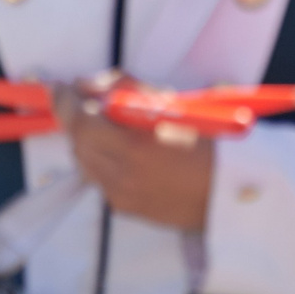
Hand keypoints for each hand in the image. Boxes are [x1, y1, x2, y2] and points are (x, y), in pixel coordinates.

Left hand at [54, 74, 214, 231]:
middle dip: (80, 120)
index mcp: (135, 147)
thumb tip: (88, 85)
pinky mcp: (126, 209)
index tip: (60, 86)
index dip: (65, 102)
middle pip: (78, 143)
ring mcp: (121, 196)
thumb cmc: (215, 141)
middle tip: (93, 102)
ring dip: (89, 141)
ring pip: (85, 163)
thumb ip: (127, 91)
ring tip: (111, 126)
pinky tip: (125, 151)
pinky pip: (100, 179)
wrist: (234, 190)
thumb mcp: (175, 104)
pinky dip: (102, 160)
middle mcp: (121, 177)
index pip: (81, 123)